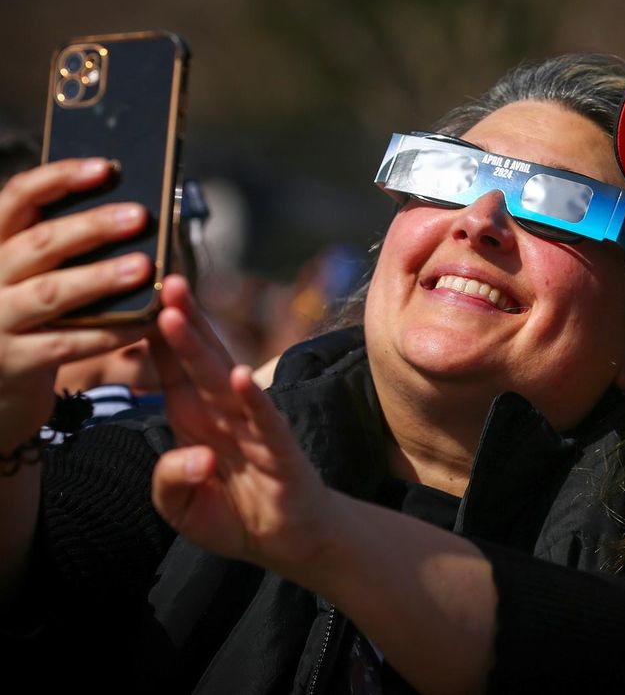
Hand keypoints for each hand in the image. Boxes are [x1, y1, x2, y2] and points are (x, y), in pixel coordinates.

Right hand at [0, 159, 151, 452]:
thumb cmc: (26, 315)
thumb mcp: (27, 272)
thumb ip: (59, 244)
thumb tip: (128, 209)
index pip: (16, 198)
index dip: (59, 178)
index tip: (106, 167)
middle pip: (40, 244)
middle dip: (92, 227)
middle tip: (140, 215)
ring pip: (52, 292)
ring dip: (101, 277)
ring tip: (145, 267)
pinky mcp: (14, 362)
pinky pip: (69, 343)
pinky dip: (110, 332)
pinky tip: (145, 321)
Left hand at [151, 276, 337, 575]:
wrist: (287, 541)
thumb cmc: (234, 514)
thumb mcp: (181, 508)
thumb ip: (169, 481)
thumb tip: (193, 456)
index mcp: (194, 418)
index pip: (172, 368)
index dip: (157, 334)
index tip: (138, 294)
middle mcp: (222, 414)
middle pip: (197, 360)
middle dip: (179, 320)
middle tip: (161, 281)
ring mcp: (252, 428)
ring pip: (223, 381)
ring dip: (201, 348)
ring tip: (179, 314)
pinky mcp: (280, 451)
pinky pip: (265, 422)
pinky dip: (254, 399)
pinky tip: (240, 377)